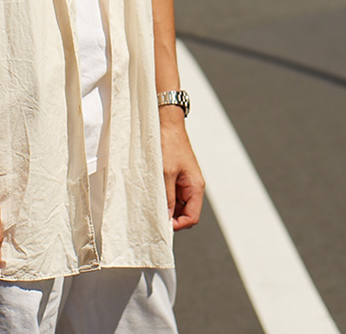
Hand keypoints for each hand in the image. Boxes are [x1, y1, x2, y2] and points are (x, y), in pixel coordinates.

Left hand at [159, 107, 204, 230]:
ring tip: (151, 204)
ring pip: (177, 204)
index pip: (192, 217)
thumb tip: (166, 218)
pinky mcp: (176, 176)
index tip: (161, 225)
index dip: (178, 225)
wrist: (166, 122)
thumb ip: (167, 197)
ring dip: (166, 206)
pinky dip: (163, 196)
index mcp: (195, 187)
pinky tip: (152, 194)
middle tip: (153, 216)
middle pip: (185, 213)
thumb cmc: (168, 144)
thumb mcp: (166, 173)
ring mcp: (184, 181)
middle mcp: (192, 186)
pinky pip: (172, 193)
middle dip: (171, 217)